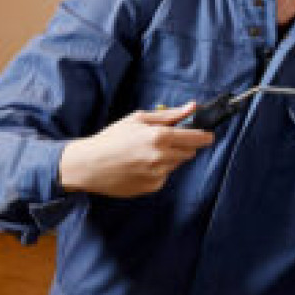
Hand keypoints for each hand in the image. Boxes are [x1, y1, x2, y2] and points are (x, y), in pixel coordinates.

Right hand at [56, 101, 213, 197]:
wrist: (87, 165)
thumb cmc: (111, 138)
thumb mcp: (138, 119)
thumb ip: (170, 115)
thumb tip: (193, 107)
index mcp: (160, 137)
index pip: (198, 138)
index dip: (205, 136)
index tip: (208, 135)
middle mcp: (162, 157)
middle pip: (190, 152)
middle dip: (183, 146)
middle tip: (163, 142)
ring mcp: (157, 174)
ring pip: (176, 164)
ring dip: (168, 158)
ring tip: (144, 154)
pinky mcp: (151, 187)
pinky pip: (163, 177)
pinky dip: (157, 171)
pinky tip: (138, 166)